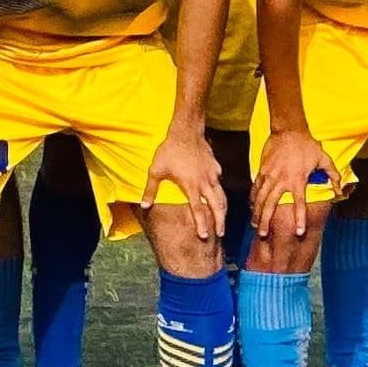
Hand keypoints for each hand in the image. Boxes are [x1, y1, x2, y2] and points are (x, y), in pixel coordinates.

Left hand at [144, 125, 226, 242]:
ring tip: (223, 221)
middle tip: (220, 233)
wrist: (186, 131)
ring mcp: (212, 175)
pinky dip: (221, 194)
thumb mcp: (155, 170)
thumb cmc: (169, 150)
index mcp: (191, 185)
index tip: (204, 236)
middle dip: (220, 221)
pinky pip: (220, 184)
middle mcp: (205, 182)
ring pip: (222, 196)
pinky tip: (220, 199)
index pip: (198, 209)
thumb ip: (150, 190)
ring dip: (223, 210)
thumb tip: (144, 206)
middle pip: (217, 206)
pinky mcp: (216, 168)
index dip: (202, 224)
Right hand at [251, 126, 337, 240]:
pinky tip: (252, 208)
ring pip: (260, 198)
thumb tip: (339, 190)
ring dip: (257, 213)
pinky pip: (255, 188)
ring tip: (255, 225)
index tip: (298, 232)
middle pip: (270, 205)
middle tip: (262, 235)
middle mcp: (281, 180)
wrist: (288, 130)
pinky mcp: (262, 171)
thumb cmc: (307, 145)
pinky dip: (253, 199)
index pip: (298, 204)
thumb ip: (333, 175)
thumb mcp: (324, 158)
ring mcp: (269, 176)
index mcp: (297, 180)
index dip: (299, 219)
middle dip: (265, 221)